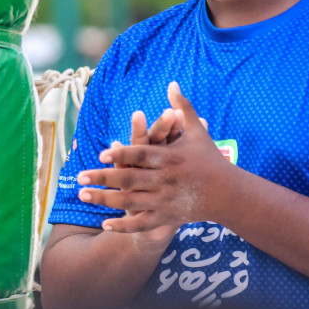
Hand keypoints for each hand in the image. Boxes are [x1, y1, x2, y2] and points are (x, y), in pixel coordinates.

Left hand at [77, 82, 238, 232]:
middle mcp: (167, 180)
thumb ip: (183, 108)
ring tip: (82, 195)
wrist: (230, 194)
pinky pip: (143, 224)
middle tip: (78, 176)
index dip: (122, 154)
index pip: (142, 155)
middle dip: (103, 178)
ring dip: (105, 200)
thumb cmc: (209, 159)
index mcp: (172, 158)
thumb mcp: (197, 132)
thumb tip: (171, 82)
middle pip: (131, 179)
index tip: (99, 154)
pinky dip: (124, 225)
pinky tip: (104, 224)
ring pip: (131, 202)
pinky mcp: (169, 217)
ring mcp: (167, 200)